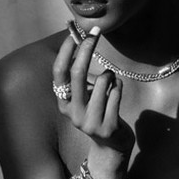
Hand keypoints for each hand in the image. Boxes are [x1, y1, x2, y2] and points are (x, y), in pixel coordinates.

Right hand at [53, 25, 134, 167]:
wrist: (112, 146)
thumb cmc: (99, 112)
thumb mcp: (85, 96)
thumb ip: (81, 75)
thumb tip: (81, 39)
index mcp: (64, 103)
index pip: (59, 73)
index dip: (65, 51)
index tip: (73, 33)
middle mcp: (73, 113)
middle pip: (77, 73)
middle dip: (86, 48)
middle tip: (95, 32)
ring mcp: (90, 122)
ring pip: (103, 81)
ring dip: (110, 75)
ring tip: (111, 85)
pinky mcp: (108, 127)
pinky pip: (116, 92)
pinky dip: (119, 86)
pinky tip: (117, 94)